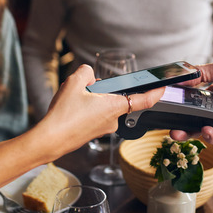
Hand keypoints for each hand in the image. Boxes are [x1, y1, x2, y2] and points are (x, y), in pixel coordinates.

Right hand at [36, 65, 163, 156]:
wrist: (50, 140)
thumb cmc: (63, 115)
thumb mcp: (73, 83)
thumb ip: (86, 72)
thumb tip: (89, 75)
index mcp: (114, 106)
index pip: (144, 100)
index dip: (155, 92)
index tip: (161, 87)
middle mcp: (113, 120)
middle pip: (115, 97)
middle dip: (101, 89)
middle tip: (83, 87)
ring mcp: (103, 129)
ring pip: (103, 105)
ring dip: (91, 99)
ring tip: (72, 100)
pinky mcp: (93, 133)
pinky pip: (94, 115)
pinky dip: (85, 109)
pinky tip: (71, 109)